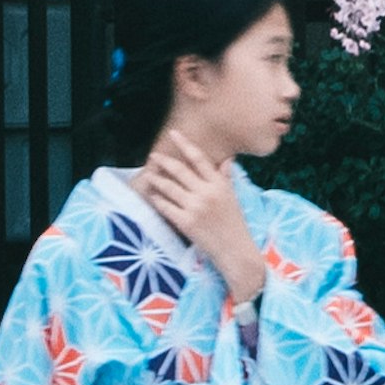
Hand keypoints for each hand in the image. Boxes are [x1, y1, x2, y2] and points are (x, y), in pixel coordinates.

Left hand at [135, 128, 267, 306]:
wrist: (235, 251)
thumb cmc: (235, 223)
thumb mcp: (233, 197)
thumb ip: (226, 177)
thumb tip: (226, 160)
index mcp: (219, 184)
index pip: (199, 158)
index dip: (185, 144)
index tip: (173, 134)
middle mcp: (206, 193)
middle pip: (180, 171)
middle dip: (164, 161)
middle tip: (154, 156)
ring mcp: (195, 208)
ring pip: (169, 188)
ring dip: (156, 179)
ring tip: (148, 174)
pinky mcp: (185, 223)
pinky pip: (166, 207)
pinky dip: (157, 199)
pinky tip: (152, 195)